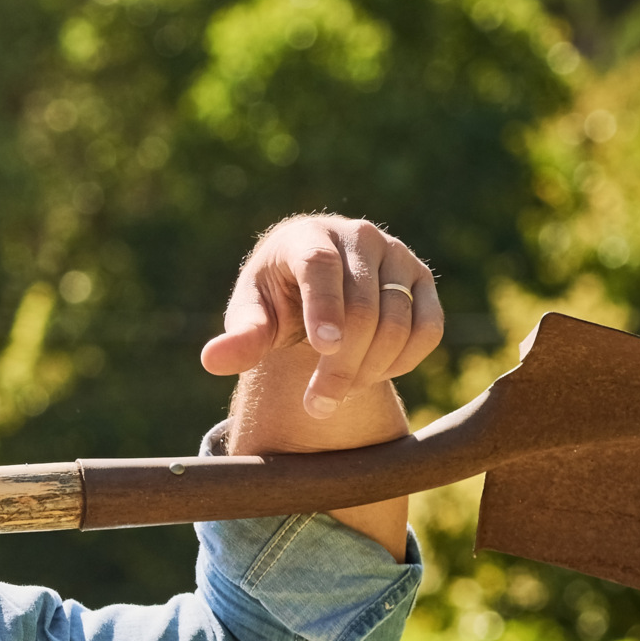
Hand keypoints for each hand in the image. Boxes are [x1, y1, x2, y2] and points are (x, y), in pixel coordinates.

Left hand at [202, 214, 444, 434]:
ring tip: (339, 392)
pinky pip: (428, 328)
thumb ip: (239, 337)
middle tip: (318, 404)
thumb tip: (211, 361)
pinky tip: (373, 375)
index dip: (323, 307)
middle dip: (342, 364)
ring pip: (398, 321)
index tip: (323, 348)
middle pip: (363, 306)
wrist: (315, 285)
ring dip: (371, 368)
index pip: (320, 266)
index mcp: (308, 236)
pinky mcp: (422, 280)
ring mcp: (397, 255)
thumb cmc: (277, 300)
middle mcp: (359, 236)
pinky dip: (405, 361)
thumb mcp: (252, 315)